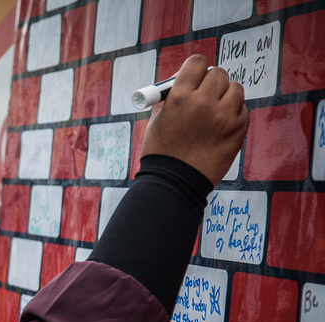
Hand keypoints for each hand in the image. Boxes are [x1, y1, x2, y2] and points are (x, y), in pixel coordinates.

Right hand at [141, 55, 248, 186]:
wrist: (176, 182)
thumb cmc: (162, 153)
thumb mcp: (156, 121)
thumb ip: (169, 98)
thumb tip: (179, 81)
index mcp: (180, 97)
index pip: (197, 63)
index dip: (196, 68)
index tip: (195, 75)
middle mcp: (204, 103)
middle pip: (218, 74)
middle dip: (211, 82)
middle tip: (205, 94)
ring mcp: (224, 116)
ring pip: (235, 88)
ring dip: (226, 95)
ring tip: (215, 110)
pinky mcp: (238, 130)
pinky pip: (242, 109)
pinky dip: (233, 114)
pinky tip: (220, 126)